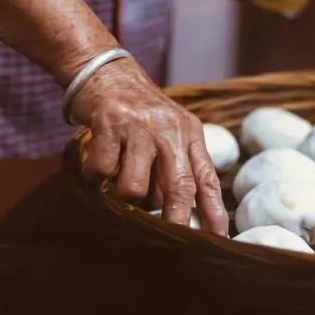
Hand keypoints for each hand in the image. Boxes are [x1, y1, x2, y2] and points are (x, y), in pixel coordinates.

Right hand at [71, 58, 229, 235]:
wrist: (106, 70)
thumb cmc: (138, 112)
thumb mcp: (170, 130)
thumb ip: (178, 165)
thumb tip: (182, 214)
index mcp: (189, 134)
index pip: (206, 179)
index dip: (214, 212)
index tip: (219, 238)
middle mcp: (169, 130)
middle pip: (178, 186)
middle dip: (177, 221)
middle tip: (174, 244)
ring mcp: (139, 127)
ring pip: (135, 187)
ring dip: (125, 197)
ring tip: (117, 185)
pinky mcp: (109, 124)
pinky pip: (102, 171)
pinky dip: (95, 177)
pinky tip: (95, 168)